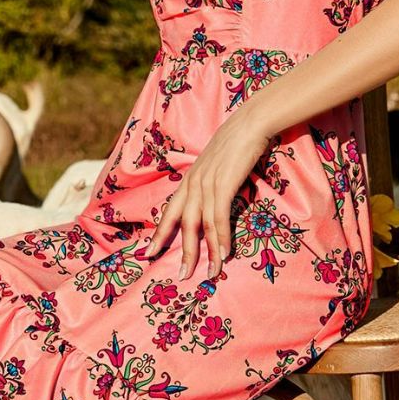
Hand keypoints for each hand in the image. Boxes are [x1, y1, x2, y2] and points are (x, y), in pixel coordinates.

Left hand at [144, 113, 275, 280]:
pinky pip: (219, 217)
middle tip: (181, 276)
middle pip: (182, 224)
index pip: (169, 212)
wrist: (249, 123)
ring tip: (209, 273)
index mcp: (189, 180)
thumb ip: (210, 183)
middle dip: (182, 252)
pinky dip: (221, 238)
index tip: (149, 253)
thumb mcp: (215, 166)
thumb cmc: (235, 144)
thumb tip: (213, 201)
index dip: (159, 234)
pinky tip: (224, 254)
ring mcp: (206, 184)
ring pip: (201, 225)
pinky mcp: (223, 184)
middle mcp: (193, 184)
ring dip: (206, 252)